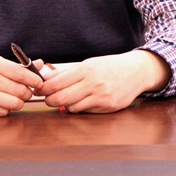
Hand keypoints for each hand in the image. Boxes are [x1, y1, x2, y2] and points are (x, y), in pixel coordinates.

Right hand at [0, 53, 44, 115]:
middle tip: (27, 91)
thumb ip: (17, 65)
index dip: (34, 79)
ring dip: (19, 102)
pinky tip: (3, 103)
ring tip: (16, 97)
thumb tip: (41, 64)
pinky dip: (7, 109)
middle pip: (19, 90)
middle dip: (28, 93)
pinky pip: (3, 112)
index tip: (39, 82)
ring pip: (14, 103)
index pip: (20, 73)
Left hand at [38, 50, 170, 112]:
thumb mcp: (88, 64)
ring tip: (69, 98)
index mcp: (86, 69)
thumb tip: (44, 77)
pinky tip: (84, 101)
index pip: (57, 83)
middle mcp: (94, 83)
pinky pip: (85, 111)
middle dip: (50, 100)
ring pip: (72, 107)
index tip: (39, 89)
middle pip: (61, 98)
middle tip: (48, 98)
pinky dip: (80, 108)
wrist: (136, 71)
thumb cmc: (110, 66)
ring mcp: (101, 96)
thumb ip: (66, 72)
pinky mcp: (108, 107)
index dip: (44, 89)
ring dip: (66, 105)